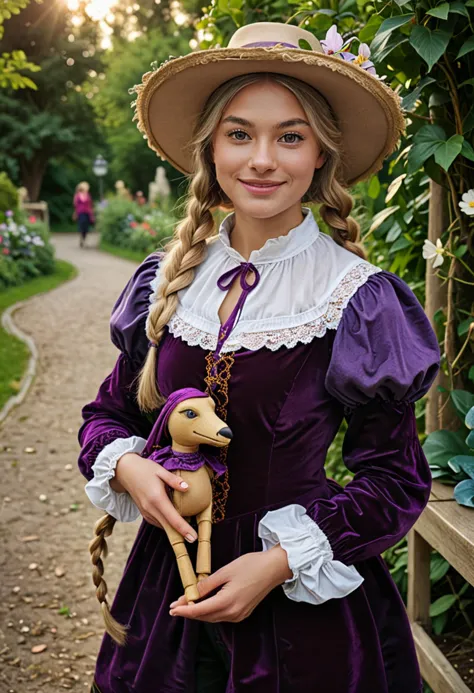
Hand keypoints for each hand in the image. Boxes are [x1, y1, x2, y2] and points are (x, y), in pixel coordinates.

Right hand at [111, 452, 197, 542]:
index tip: (194, 537)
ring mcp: (145, 512)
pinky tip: (174, 522)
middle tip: (194, 539)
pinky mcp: (143, 513)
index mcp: (156, 499)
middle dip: (181, 535)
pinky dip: (166, 524)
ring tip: (187, 531)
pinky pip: (157, 522)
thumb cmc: (145, 469)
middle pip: (167, 527)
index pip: (172, 518)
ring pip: (162, 526)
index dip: (184, 529)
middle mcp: (150, 508)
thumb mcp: (160, 470)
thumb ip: (174, 480)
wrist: (125, 471)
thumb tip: (187, 488)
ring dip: (173, 530)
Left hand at [169, 545, 292, 622]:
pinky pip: (221, 615)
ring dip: (199, 612)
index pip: (199, 610)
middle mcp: (233, 613)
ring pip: (212, 617)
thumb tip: (191, 593)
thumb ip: (207, 584)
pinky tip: (204, 604)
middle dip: (189, 611)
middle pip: (205, 616)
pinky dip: (210, 611)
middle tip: (174, 606)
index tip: (171, 609)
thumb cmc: (251, 565)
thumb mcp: (226, 571)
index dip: (184, 610)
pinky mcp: (243, 613)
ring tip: (186, 604)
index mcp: (227, 602)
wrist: (274, 568)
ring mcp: (239, 615)